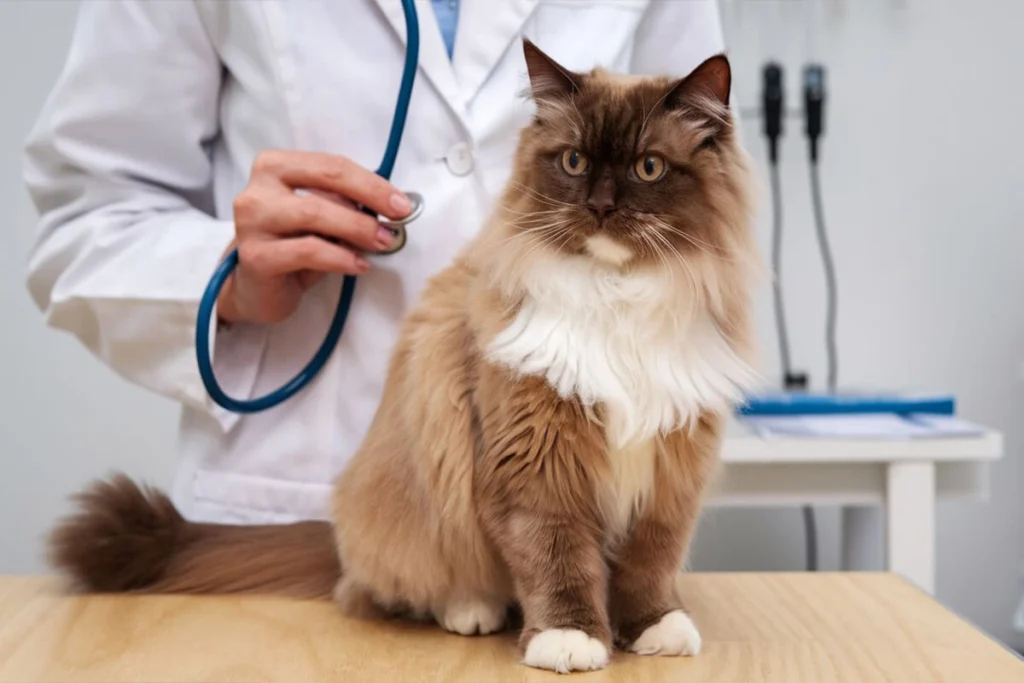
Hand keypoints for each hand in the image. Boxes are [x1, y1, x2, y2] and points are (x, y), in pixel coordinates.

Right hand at [217, 150, 410, 324]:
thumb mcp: (321, 217)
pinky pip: (308, 251)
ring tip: (381, 244)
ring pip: (316, 214)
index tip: (402, 204)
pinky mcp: (255, 256)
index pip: (331, 165)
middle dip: (370, 199)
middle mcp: (258, 189)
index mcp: (275, 167)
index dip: (371, 183)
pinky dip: (341, 258)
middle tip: (397, 224)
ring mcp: (252, 222)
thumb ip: (345, 205)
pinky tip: (358, 265)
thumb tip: (391, 206)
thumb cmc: (292, 245)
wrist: (255, 287)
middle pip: (325, 182)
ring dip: (357, 229)